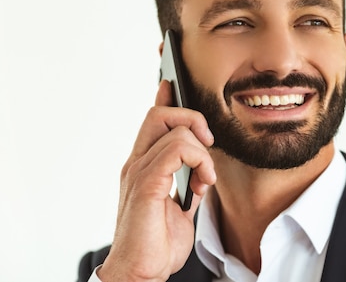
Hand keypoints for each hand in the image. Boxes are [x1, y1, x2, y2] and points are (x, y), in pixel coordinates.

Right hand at [98, 80, 215, 281]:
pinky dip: (199, 161)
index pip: (151, 121)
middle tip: (207, 146)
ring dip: (202, 150)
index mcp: (144, 166)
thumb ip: (187, 184)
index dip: (163, 98)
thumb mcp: (180, 207)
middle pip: (159, 114)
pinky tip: (202, 182)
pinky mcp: (146, 183)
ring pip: (174, 128)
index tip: (171, 83)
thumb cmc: (156, 245)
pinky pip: (177, 150)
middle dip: (191, 118)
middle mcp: (137, 163)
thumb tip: (202, 170)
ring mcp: (139, 171)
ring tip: (205, 178)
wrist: (140, 273)